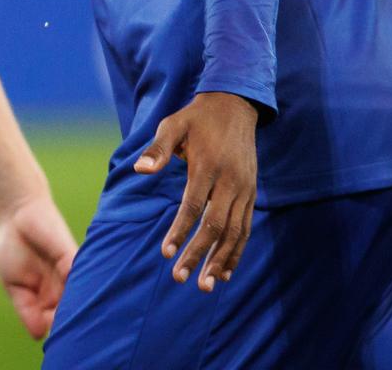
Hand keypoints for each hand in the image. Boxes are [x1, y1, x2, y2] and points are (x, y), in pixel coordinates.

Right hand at [0, 195, 78, 339]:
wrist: (17, 213)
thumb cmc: (14, 247)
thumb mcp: (14, 285)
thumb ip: (26, 310)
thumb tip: (39, 335)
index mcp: (46, 298)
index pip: (53, 322)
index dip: (52, 329)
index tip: (50, 333)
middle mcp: (62, 289)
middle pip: (69, 314)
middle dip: (65, 322)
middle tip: (59, 325)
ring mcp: (69, 275)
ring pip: (78, 301)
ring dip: (73, 310)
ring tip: (64, 314)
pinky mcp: (73, 259)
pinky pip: (80, 280)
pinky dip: (76, 290)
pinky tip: (70, 297)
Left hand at [133, 91, 258, 292]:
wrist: (235, 106)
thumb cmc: (197, 118)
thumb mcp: (173, 125)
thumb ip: (158, 149)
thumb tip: (140, 170)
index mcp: (208, 166)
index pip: (194, 205)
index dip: (180, 230)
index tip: (166, 252)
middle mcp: (230, 181)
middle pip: (216, 225)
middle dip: (198, 254)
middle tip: (180, 277)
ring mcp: (245, 189)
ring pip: (234, 232)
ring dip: (220, 260)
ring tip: (206, 285)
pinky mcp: (251, 194)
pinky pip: (245, 228)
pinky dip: (237, 251)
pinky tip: (226, 272)